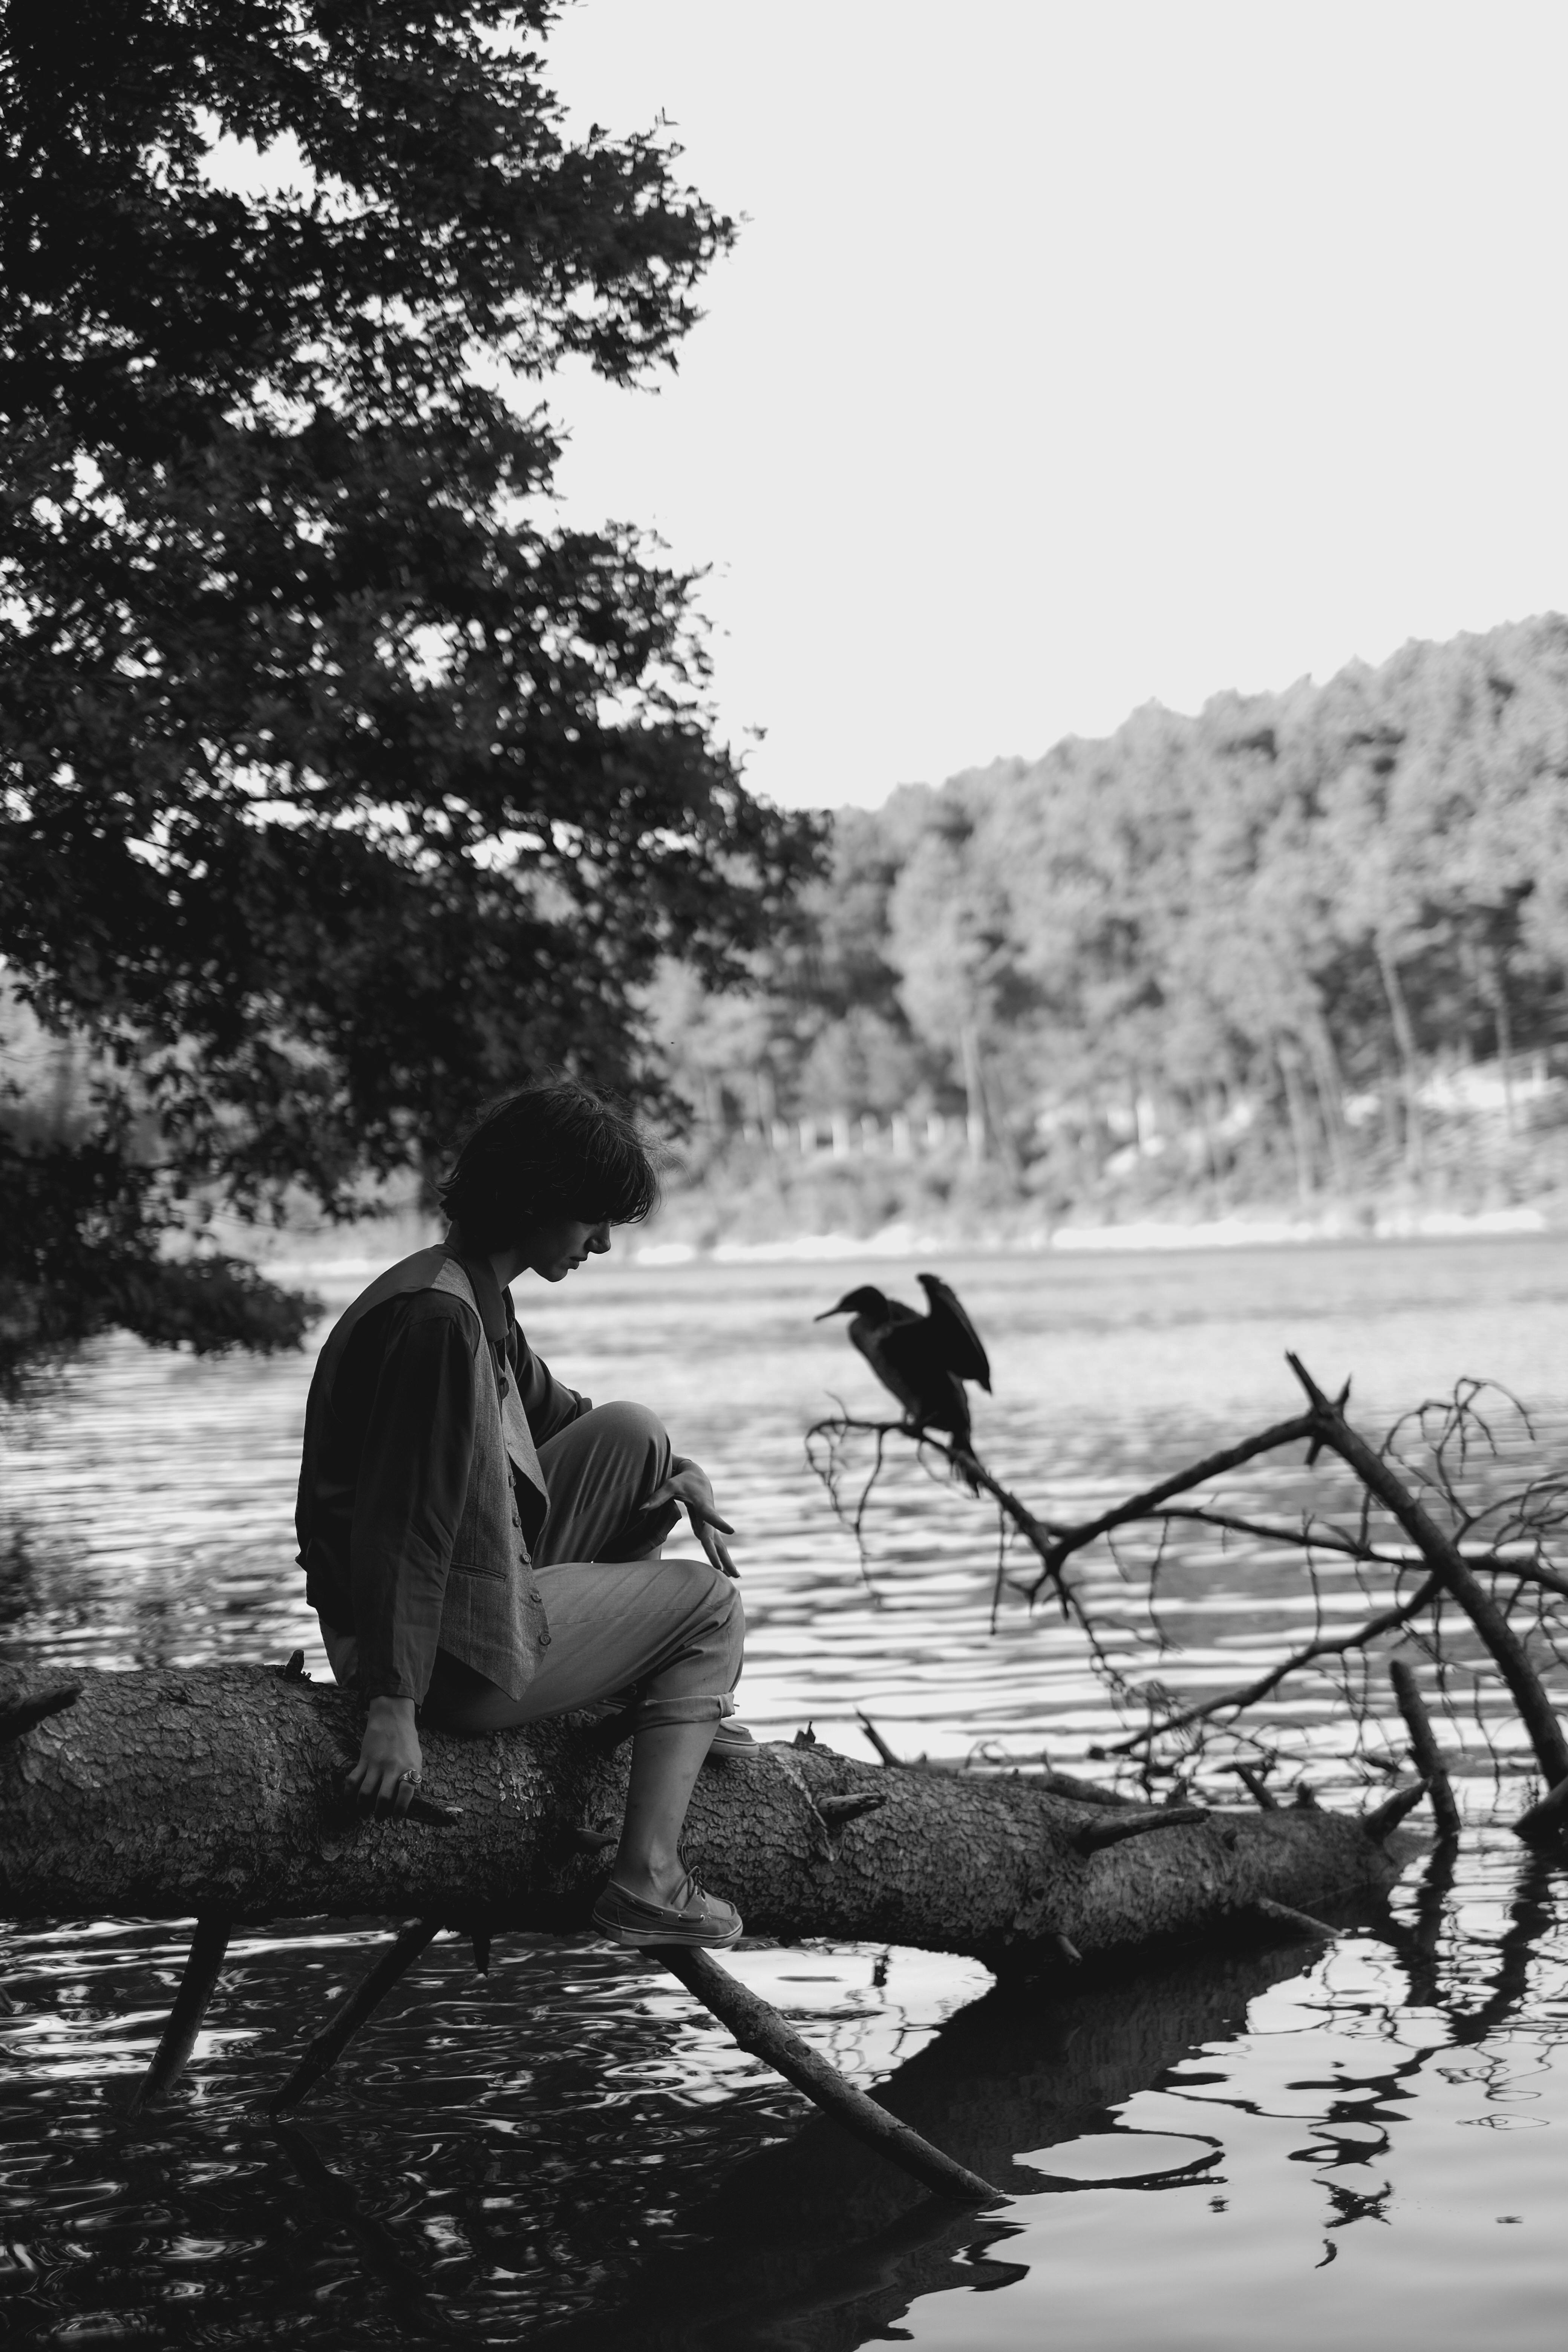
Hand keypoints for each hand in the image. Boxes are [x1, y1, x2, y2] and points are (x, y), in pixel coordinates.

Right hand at [347, 1695, 423, 1816]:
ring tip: (364, 1814)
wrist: (392, 1718)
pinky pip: (352, 1780)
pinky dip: (348, 1794)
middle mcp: (392, 1767)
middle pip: (383, 1798)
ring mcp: (376, 1763)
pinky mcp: (363, 1759)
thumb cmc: (407, 1742)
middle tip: (379, 1819)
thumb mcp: (416, 1760)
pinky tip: (350, 1801)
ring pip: (365, 1793)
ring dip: (362, 1808)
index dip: (399, 1810)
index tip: (394, 1821)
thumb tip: (403, 1802)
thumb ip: (411, 1779)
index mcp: (409, 1767)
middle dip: (379, 1813)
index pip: (405, 1793)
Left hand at [651, 1459, 737, 1578]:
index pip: (711, 1516)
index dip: (720, 1523)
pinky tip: (727, 1572)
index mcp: (703, 1505)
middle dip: (720, 1555)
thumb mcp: (670, 1486)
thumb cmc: (683, 1481)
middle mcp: (709, 1518)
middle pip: (716, 1539)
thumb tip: (640, 1509)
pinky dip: (722, 1558)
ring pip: (720, 1545)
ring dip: (728, 1561)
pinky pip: (717, 1546)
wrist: (698, 1478)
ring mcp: (710, 1525)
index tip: (731, 1531)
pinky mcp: (708, 1529)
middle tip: (723, 1570)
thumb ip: (657, 1497)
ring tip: (736, 1577)